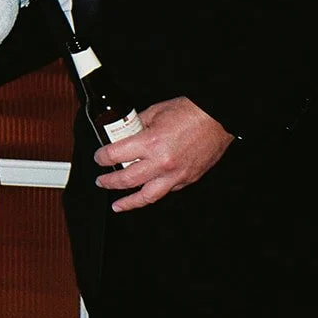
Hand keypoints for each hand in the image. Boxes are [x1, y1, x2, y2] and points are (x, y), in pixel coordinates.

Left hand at [93, 96, 233, 212]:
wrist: (219, 118)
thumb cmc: (191, 112)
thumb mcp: (155, 111)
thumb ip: (137, 124)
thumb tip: (124, 131)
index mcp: (150, 143)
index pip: (115, 155)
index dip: (102, 157)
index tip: (99, 158)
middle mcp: (162, 162)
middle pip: (126, 179)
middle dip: (109, 181)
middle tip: (101, 181)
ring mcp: (176, 174)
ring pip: (147, 196)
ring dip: (129, 202)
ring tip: (117, 205)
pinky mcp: (188, 179)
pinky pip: (167, 191)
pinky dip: (154, 193)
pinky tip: (145, 193)